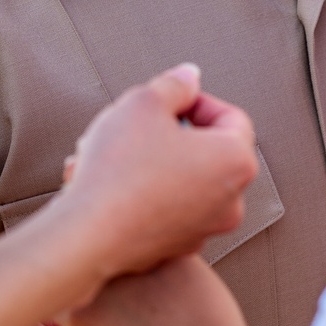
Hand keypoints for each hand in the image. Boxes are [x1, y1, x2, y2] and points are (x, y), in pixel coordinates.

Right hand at [57, 64, 257, 295]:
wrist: (88, 236)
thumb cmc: (119, 173)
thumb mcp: (144, 102)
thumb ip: (175, 84)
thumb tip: (189, 79)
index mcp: (236, 161)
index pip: (231, 116)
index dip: (196, 101)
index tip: (170, 102)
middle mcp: (231, 199)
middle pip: (210, 149)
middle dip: (175, 133)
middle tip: (143, 127)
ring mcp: (206, 227)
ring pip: (187, 178)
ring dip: (159, 161)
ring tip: (121, 154)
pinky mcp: (179, 245)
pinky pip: (171, 206)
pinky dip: (150, 191)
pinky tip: (118, 183)